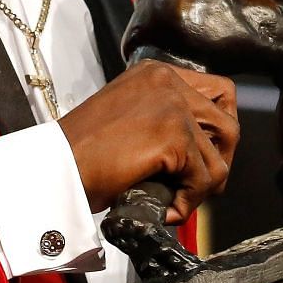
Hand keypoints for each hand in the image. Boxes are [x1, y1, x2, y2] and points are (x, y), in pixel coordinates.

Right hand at [59, 62, 237, 221]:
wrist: (55, 169)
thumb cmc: (81, 154)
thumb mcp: (128, 118)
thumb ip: (163, 119)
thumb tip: (200, 150)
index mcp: (155, 73)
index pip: (217, 92)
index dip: (218, 129)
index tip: (206, 155)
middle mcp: (167, 81)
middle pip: (227, 119)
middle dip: (221, 156)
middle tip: (200, 184)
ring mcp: (172, 105)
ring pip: (219, 154)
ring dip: (203, 185)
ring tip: (178, 200)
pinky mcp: (173, 134)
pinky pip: (204, 177)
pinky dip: (190, 201)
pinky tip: (167, 209)